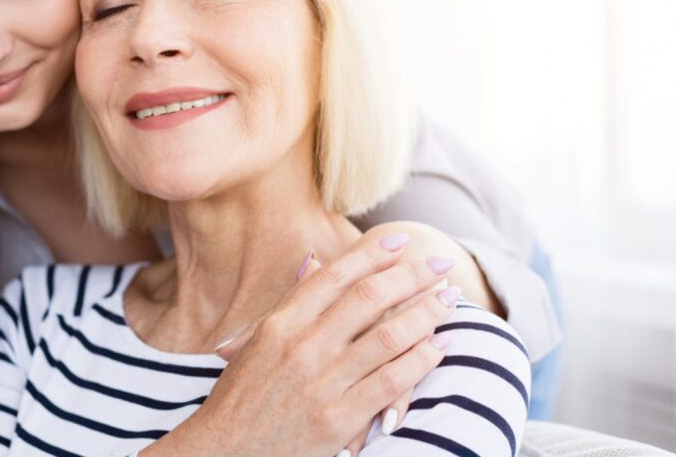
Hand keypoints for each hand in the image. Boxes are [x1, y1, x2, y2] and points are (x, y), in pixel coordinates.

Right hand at [142, 225, 457, 456]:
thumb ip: (291, 301)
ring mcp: (321, 383)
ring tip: (450, 299)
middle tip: (440, 262)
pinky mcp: (338, 420)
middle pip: (367, 298)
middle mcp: (301, 347)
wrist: (225, 453)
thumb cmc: (241, 397)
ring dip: (425, 313)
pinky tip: (440, 346)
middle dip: (411, 276)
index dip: (371, 254)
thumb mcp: (255, 342)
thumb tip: (315, 259)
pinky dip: (420, 360)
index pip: (334, 276)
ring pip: (387, 336)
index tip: (401, 240)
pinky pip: (390, 381)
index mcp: (280, 324)